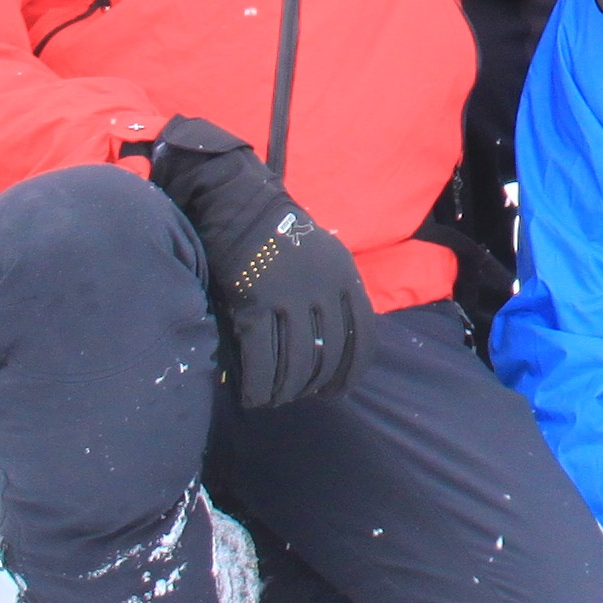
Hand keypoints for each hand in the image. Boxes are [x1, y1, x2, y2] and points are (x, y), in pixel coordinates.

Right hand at [138, 117, 373, 408]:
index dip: (351, 371)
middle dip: (313, 386)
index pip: (362, 338)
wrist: (239, 203)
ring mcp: (290, 300)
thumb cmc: (281, 230)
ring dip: (284, 391)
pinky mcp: (255, 306)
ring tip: (272, 399)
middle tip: (297, 396)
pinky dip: (258, 385)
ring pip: (295, 364)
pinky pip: (261, 359)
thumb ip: (334, 291)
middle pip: (327, 357)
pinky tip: (251, 396)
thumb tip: (333, 336)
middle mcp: (324, 291)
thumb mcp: (325, 255)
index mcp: (345, 278)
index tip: (337, 389)